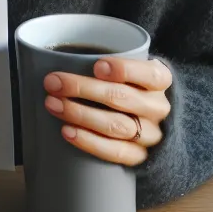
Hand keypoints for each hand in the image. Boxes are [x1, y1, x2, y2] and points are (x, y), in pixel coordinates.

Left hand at [43, 57, 173, 165]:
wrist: (146, 122)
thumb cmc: (127, 86)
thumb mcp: (127, 69)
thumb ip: (104, 64)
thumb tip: (56, 55)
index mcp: (159, 80)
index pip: (150, 75)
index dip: (125, 70)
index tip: (97, 66)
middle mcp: (158, 108)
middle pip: (123, 99)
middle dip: (84, 89)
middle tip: (54, 83)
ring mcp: (151, 135)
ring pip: (117, 126)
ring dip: (80, 115)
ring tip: (53, 105)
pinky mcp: (139, 156)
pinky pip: (115, 152)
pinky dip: (89, 142)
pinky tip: (67, 131)